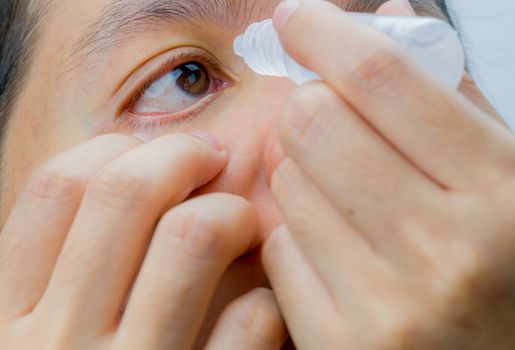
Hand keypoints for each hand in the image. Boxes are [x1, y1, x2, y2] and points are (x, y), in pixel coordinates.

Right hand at [0, 133, 285, 349]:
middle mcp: (55, 346)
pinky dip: (264, 298)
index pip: (55, 190)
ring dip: (232, 212)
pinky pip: (247, 321)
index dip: (111, 153)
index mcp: (6, 321)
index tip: (148, 153)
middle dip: (181, 155)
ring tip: (244, 220)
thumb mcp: (33, 345)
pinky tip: (263, 305)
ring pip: (192, 237)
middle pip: (126, 193)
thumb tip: (114, 186)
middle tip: (214, 157)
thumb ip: (56, 281)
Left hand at [263, 0, 514, 348]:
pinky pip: (278, 248)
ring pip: (287, 184)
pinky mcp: (339, 344)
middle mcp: (445, 250)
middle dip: (309, 106)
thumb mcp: (506, 179)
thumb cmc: (502, 269)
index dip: (324, 32)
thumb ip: (450, 98)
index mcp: (499, 193)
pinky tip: (336, 253)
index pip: (381, 78)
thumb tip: (385, 21)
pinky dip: (297, 237)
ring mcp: (388, 306)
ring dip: (304, 175)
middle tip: (328, 119)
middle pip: (313, 122)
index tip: (298, 19)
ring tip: (348, 200)